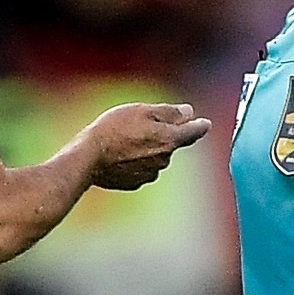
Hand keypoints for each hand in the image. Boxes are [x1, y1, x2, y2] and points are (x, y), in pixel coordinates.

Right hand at [87, 103, 210, 190]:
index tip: (205, 124)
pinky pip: (141, 169)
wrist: (89, 158)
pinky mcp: (135, 183)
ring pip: (155, 157)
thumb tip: (189, 112)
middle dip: (162, 135)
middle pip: (170, 144)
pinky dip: (135, 162)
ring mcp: (149, 174)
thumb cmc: (113, 129)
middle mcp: (164, 160)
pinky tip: (118, 155)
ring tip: (123, 141)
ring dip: (146, 149)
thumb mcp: (142, 111)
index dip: (200, 125)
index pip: (193, 132)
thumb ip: (168, 112)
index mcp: (169, 140)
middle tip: (139, 125)